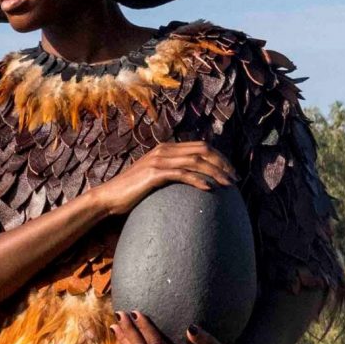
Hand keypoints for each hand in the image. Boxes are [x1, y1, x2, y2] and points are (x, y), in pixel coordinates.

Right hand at [91, 141, 237, 216]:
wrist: (109, 197)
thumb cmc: (131, 192)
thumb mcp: (153, 178)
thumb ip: (170, 173)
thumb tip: (190, 180)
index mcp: (165, 149)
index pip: (200, 146)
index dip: (219, 157)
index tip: (231, 172)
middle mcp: (163, 150)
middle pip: (202, 150)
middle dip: (223, 163)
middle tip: (235, 179)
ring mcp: (158, 160)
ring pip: (196, 161)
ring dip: (216, 172)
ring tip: (229, 185)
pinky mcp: (154, 173)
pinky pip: (182, 173)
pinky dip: (198, 179)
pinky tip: (209, 188)